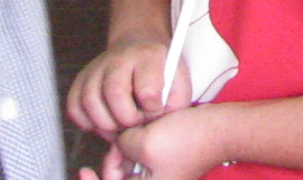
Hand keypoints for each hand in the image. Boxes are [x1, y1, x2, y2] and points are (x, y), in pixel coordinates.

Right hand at [67, 34, 179, 137]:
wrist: (138, 45)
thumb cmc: (161, 70)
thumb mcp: (179, 82)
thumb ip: (174, 105)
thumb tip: (154, 127)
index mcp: (148, 56)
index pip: (147, 89)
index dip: (152, 109)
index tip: (155, 111)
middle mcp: (119, 58)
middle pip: (114, 93)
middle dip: (127, 119)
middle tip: (135, 123)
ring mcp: (97, 67)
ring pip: (90, 100)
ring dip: (105, 124)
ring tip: (119, 127)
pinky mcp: (81, 79)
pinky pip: (74, 106)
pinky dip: (86, 122)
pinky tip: (104, 122)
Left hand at [98, 104, 219, 179]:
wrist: (218, 129)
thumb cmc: (187, 138)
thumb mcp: (143, 141)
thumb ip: (120, 145)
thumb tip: (118, 144)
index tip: (84, 170)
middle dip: (113, 164)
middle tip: (118, 145)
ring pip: (128, 173)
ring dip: (123, 156)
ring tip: (130, 137)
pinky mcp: (163, 169)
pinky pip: (139, 166)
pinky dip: (133, 153)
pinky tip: (135, 138)